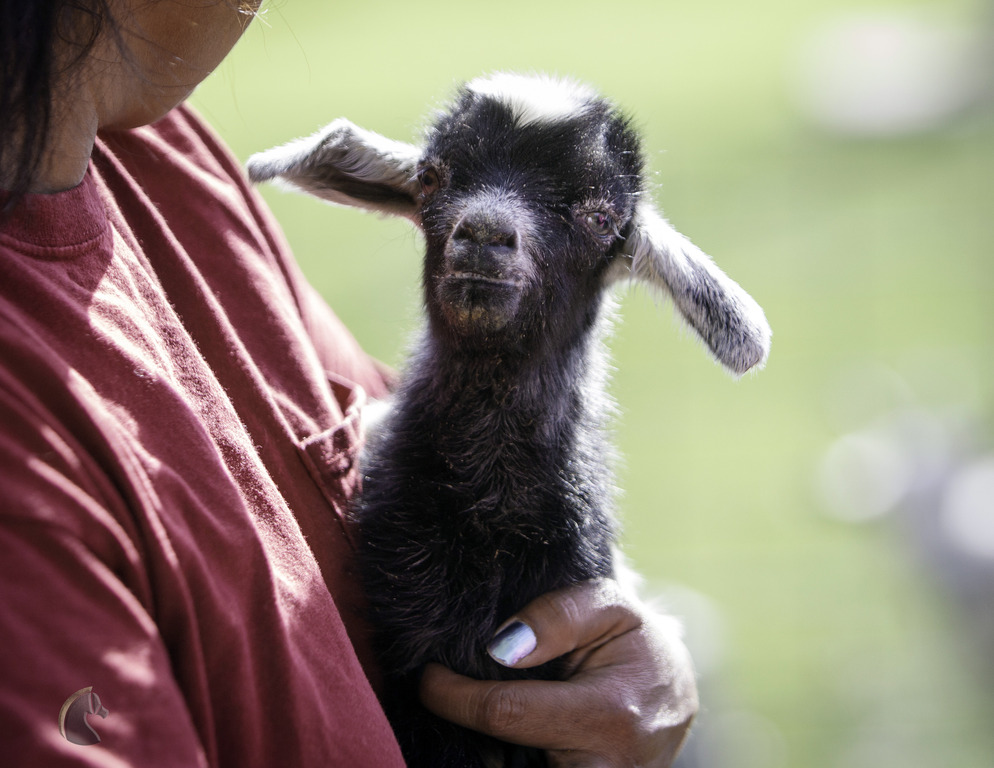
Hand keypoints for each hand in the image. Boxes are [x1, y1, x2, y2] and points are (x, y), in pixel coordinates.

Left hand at [419, 578, 698, 767]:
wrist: (673, 698)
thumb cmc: (638, 646)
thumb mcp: (612, 608)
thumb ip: (559, 616)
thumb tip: (501, 647)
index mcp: (609, 717)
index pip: (505, 713)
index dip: (454, 694)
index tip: (429, 676)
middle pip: (502, 756)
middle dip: (465, 727)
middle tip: (446, 693)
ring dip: (485, 747)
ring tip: (472, 708)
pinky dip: (506, 752)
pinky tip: (500, 733)